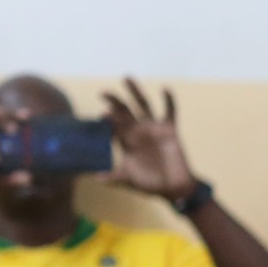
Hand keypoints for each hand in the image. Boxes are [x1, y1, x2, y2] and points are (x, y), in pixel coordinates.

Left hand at [100, 78, 197, 200]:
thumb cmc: (150, 184)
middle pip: (125, 111)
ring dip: (135, 92)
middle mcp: (138, 131)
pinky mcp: (170, 130)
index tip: (102, 115)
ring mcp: (154, 129)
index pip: (113, 125)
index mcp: (127, 141)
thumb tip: (93, 177)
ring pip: (143, 105)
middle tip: (104, 93)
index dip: (107, 119)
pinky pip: (170, 112)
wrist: (174, 188)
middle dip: (114, 102)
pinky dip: (168, 101)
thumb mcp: (128, 179)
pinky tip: (165, 89)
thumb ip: (112, 177)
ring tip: (126, 78)